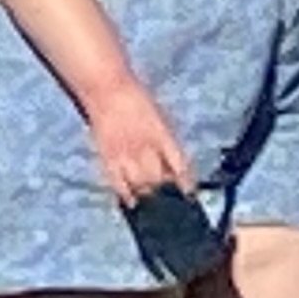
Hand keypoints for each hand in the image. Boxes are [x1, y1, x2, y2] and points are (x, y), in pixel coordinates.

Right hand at [78, 80, 196, 205]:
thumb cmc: (135, 97)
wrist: (106, 87)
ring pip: (141, 185)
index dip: (187, 183)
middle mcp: (147, 149)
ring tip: (155, 210)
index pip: (180, 166)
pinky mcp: (108, 157)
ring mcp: (126, 155)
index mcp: (164, 136)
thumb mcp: (159, 117)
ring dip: (150, 198)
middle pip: (161, 180)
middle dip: (169, 195)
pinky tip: (132, 204)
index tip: (191, 195)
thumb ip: (166, 140)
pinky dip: (126, 195)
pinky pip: (118, 182)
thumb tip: (173, 164)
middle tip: (174, 209)